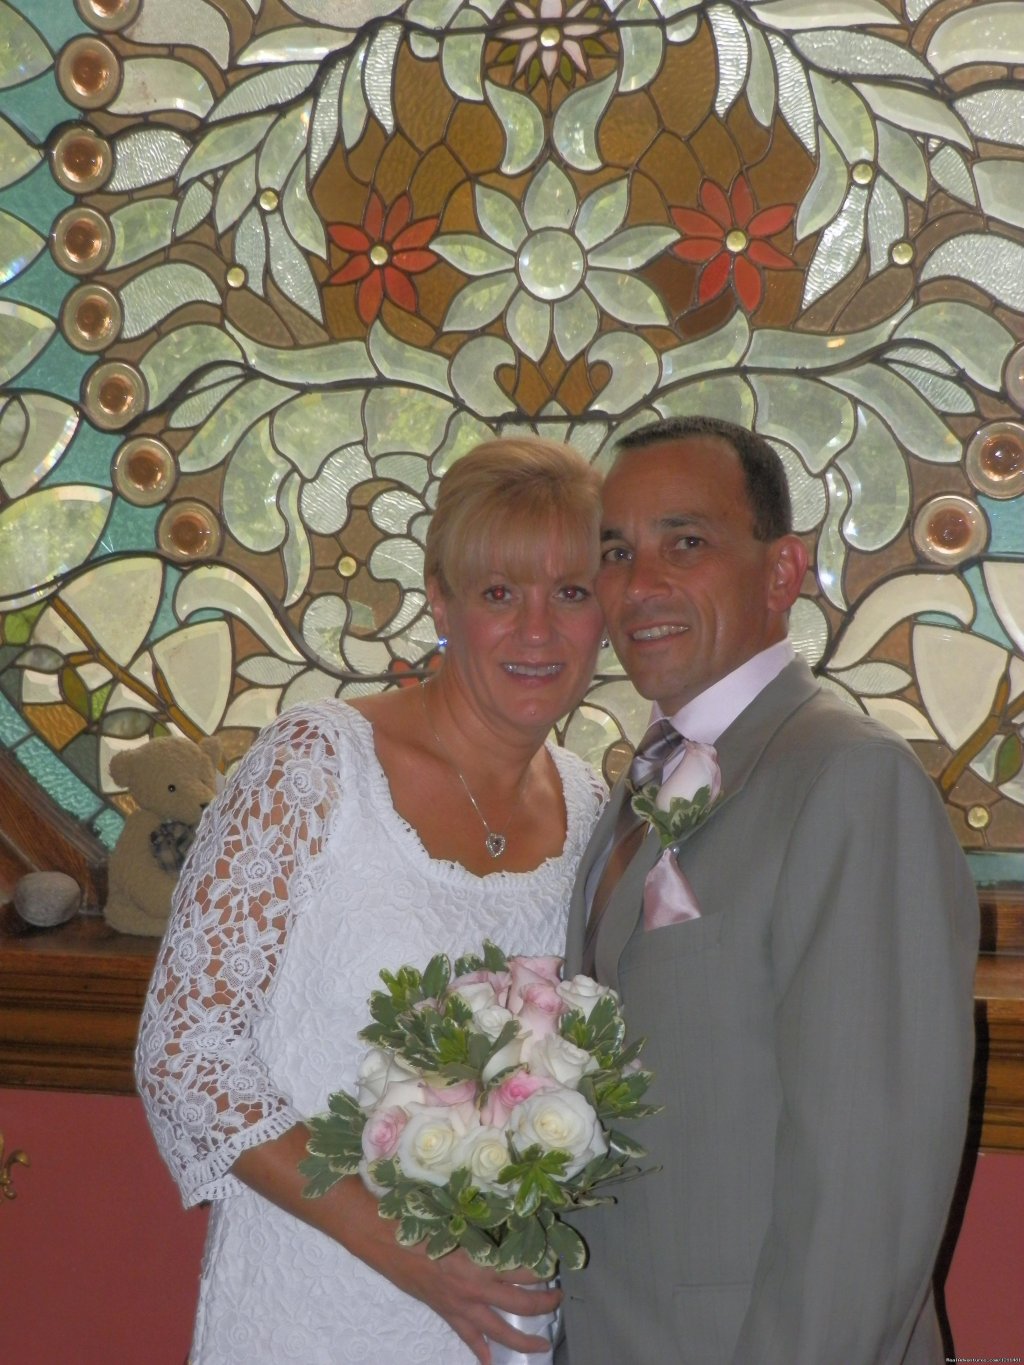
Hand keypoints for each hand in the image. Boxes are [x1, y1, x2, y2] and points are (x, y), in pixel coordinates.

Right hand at [341, 1176, 560, 1362]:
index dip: (542, 1270)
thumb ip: (483, 1229)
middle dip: (544, 1305)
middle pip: (521, 1305)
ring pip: (499, 1332)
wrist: (385, 1239)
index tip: (555, 1263)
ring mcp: (461, 1306)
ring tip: (541, 1345)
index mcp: (480, 1262)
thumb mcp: (457, 1221)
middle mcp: (475, 1289)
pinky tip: (490, 1361)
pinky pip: (467, 1337)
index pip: (523, 1271)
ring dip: (523, 1341)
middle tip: (558, 1300)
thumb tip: (508, 1222)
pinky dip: (480, 1351)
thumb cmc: (422, 1222)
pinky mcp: (446, 1313)